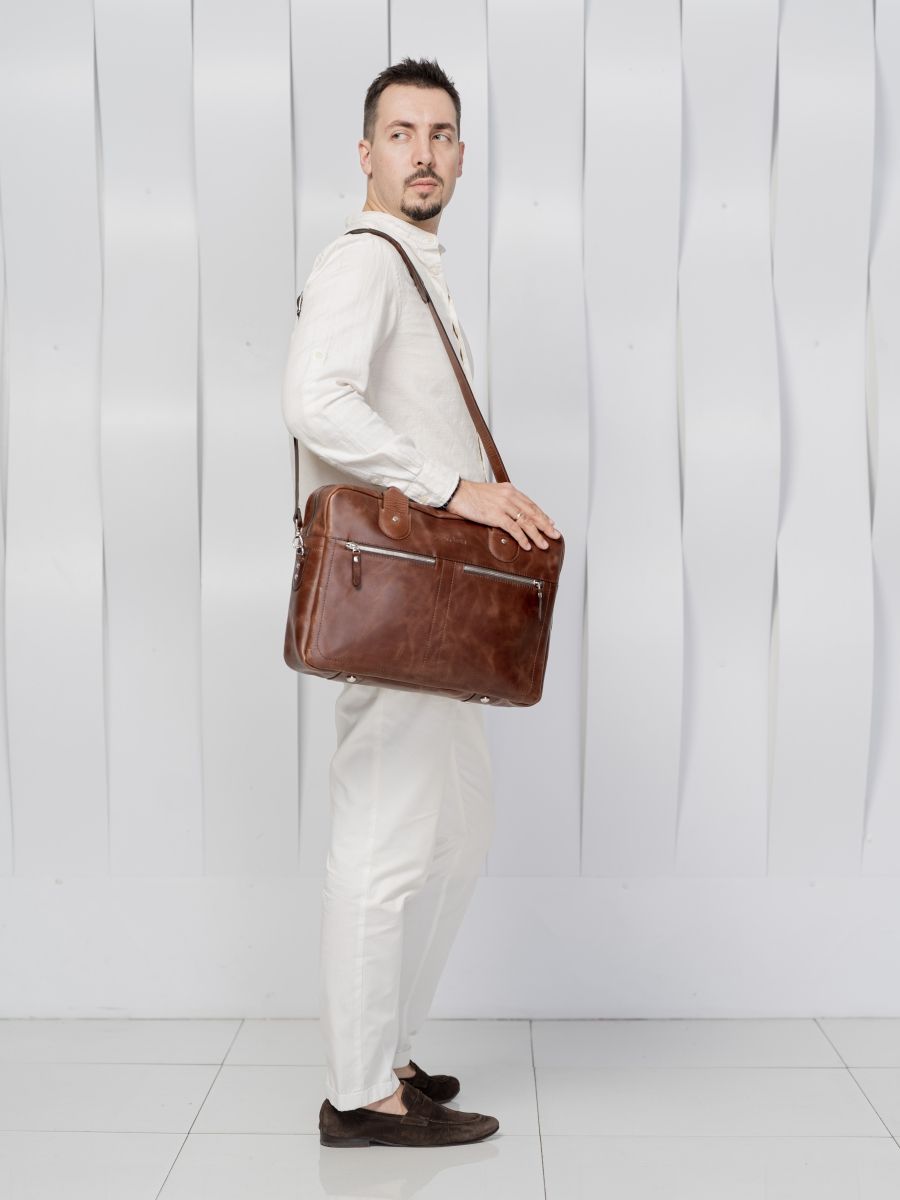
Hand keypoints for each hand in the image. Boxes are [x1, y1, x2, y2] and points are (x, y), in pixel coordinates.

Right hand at [445, 480, 560, 550]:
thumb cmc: (470, 494)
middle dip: (545, 526)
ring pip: (526, 522)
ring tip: (544, 544)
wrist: (456, 492)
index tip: (550, 523)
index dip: (542, 515)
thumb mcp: (491, 493)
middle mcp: (509, 496)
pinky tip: (527, 545)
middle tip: (555, 535)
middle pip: (532, 513)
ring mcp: (504, 506)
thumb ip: (503, 500)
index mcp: (510, 490)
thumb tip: (510, 512)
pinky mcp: (496, 515)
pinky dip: (522, 538)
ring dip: (537, 535)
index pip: (530, 504)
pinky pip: (514, 528)